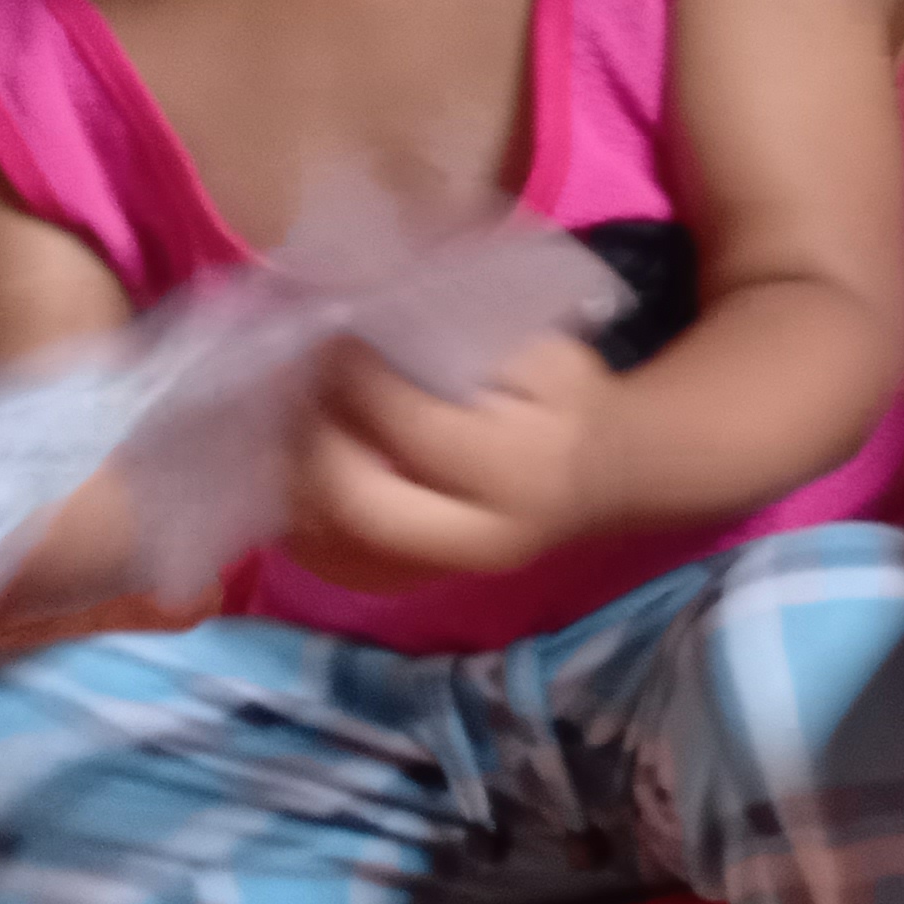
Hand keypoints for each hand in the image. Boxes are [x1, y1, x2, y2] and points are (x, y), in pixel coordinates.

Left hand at [280, 331, 621, 591]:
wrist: (605, 474)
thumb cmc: (570, 402)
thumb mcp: (543, 356)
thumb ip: (469, 343)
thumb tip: (378, 323)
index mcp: (518, 472)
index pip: (412, 430)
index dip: (360, 378)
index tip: (340, 338)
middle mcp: (477, 537)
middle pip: (358, 505)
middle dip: (316, 437)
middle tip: (309, 384)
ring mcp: (442, 571)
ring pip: (331, 543)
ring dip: (297, 478)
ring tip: (299, 420)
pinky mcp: (415, 580)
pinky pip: (332, 561)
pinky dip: (303, 516)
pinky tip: (302, 469)